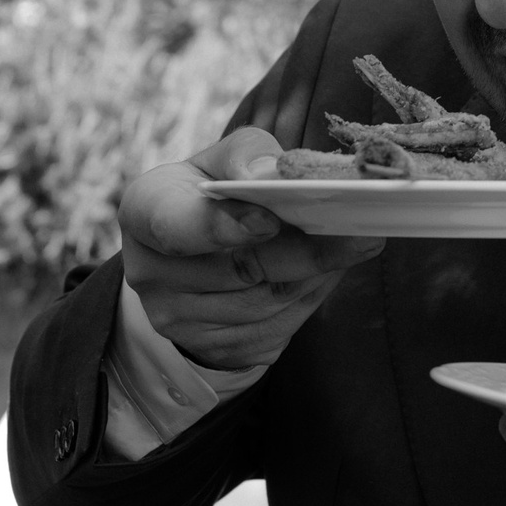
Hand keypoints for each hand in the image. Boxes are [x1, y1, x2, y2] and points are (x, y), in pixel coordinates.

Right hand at [118, 131, 383, 368]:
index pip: (178, 225)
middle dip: (308, 251)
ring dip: (318, 275)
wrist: (191, 257)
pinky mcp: (214, 349)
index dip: (226, 226)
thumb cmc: (213, 193)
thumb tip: (276, 176)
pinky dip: (310, 300)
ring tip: (351, 247)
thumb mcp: (222, 161)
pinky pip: (277, 329)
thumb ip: (248, 156)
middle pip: (243, 269)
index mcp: (144, 211)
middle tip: (361, 233)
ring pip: (270, 302)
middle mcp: (149, 273)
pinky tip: (324, 276)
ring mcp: (178, 320)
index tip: (271, 221)